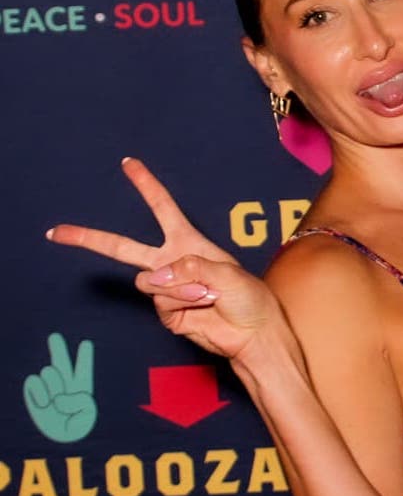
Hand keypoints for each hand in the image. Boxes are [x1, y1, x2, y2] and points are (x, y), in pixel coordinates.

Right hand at [23, 333, 96, 442]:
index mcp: (82, 387)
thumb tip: (60, 395)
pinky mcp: (34, 392)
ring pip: (49, 371)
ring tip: (55, 402)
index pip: (83, 369)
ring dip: (53, 386)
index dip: (84, 357)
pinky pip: (33, 381)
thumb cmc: (76, 427)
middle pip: (61, 361)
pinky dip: (39, 392)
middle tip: (55, 336)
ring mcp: (48, 387)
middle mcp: (65, 384)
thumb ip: (80, 400)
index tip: (86, 343)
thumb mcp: (87, 414)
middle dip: (58, 348)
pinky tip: (44, 404)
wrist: (58, 439)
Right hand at [48, 158, 282, 362]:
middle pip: (122, 247)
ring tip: (206, 293)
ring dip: (178, 286)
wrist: (251, 332)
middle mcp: (171, 262)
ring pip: (147, 280)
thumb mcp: (227, 271)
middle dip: (89, 238)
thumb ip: (191, 268)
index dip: (146, 185)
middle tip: (58, 232)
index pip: (162, 208)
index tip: (128, 164)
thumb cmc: (248, 296)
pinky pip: (159, 300)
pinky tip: (200, 304)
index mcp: (188, 242)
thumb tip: (155, 275)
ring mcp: (165, 288)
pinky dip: (180, 300)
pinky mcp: (164, 311)